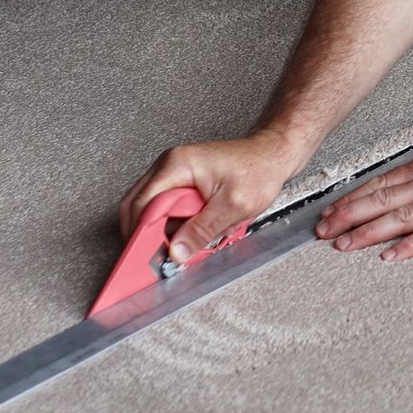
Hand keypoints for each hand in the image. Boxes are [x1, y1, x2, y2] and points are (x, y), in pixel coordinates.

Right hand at [118, 134, 298, 259]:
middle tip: (156, 257)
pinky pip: (166, 208)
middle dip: (146, 235)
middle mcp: (170, 166)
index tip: (140, 256)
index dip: (139, 233)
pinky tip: (194, 232)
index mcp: (178, 165)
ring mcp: (174, 173)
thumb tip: (177, 251)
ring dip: (162, 230)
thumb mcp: (234, 205)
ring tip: (183, 244)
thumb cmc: (258, 169)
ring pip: (151, 209)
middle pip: (139, 206)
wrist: (273, 154)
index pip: (143, 204)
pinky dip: (174, 225)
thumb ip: (202, 229)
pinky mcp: (182, 182)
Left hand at [315, 144, 412, 261]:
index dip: (352, 199)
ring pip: (399, 218)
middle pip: (383, 199)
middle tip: (322, 231)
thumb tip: (399, 189)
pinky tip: (390, 257)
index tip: (330, 212)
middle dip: (348, 216)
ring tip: (344, 245)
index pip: (381, 183)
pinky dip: (408, 246)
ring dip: (367, 232)